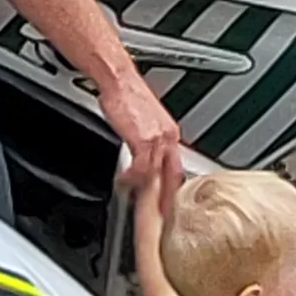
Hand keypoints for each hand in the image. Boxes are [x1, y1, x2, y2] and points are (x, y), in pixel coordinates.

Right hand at [101, 71, 184, 219]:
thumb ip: (145, 138)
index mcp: (170, 133)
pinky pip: (141, 168)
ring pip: (157, 174)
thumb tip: (140, 151)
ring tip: (134, 197)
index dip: (173, 186)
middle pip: (173, 175)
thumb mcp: (142, 120)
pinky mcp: (143, 140)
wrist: (119, 79)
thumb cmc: (126, 94)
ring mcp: (158, 140)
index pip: (177, 166)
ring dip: (145, 189)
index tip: (169, 201)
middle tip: (164, 216)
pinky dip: (132, 178)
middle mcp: (168, 137)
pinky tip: (124, 181)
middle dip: (168, 198)